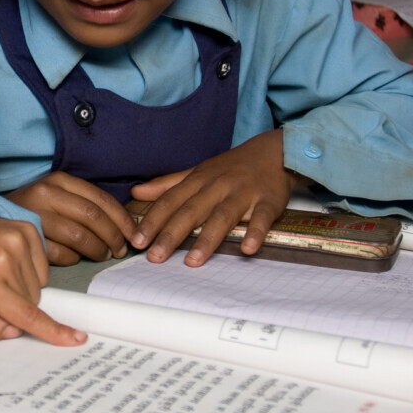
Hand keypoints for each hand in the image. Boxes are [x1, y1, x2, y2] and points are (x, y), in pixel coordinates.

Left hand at [0, 212, 86, 345]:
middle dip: (16, 306)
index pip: (26, 314)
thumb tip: (16, 329)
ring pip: (38, 285)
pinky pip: (41, 267)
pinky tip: (6, 263)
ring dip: (22, 288)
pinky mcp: (28, 229)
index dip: (53, 331)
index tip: (78, 339)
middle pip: (32, 302)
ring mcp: (19, 239)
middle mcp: (5, 257)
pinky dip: (28, 271)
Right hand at [5, 171, 132, 264]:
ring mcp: (35, 215)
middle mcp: (47, 193)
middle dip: (113, 237)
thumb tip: (123, 224)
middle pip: (93, 218)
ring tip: (103, 255)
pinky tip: (77, 258)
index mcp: (59, 180)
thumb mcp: (56, 194)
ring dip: (98, 250)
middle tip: (120, 250)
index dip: (122, 220)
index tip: (133, 234)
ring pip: (80, 237)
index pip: (101, 200)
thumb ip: (83, 203)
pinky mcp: (28, 238)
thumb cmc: (32, 208)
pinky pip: (62, 253)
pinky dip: (75, 259)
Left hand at [127, 130, 294, 266]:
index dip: (153, 221)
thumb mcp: (198, 171)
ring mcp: (243, 193)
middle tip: (155, 256)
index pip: (170, 201)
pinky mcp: (268, 202)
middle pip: (191, 211)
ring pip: (223, 216)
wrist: (276, 151)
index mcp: (199, 180)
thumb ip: (168, 184)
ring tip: (192, 261)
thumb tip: (136, 192)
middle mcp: (218, 186)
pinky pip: (261, 218)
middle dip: (171, 234)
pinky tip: (247, 249)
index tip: (137, 241)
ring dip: (207, 239)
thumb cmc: (233, 166)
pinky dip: (255, 233)